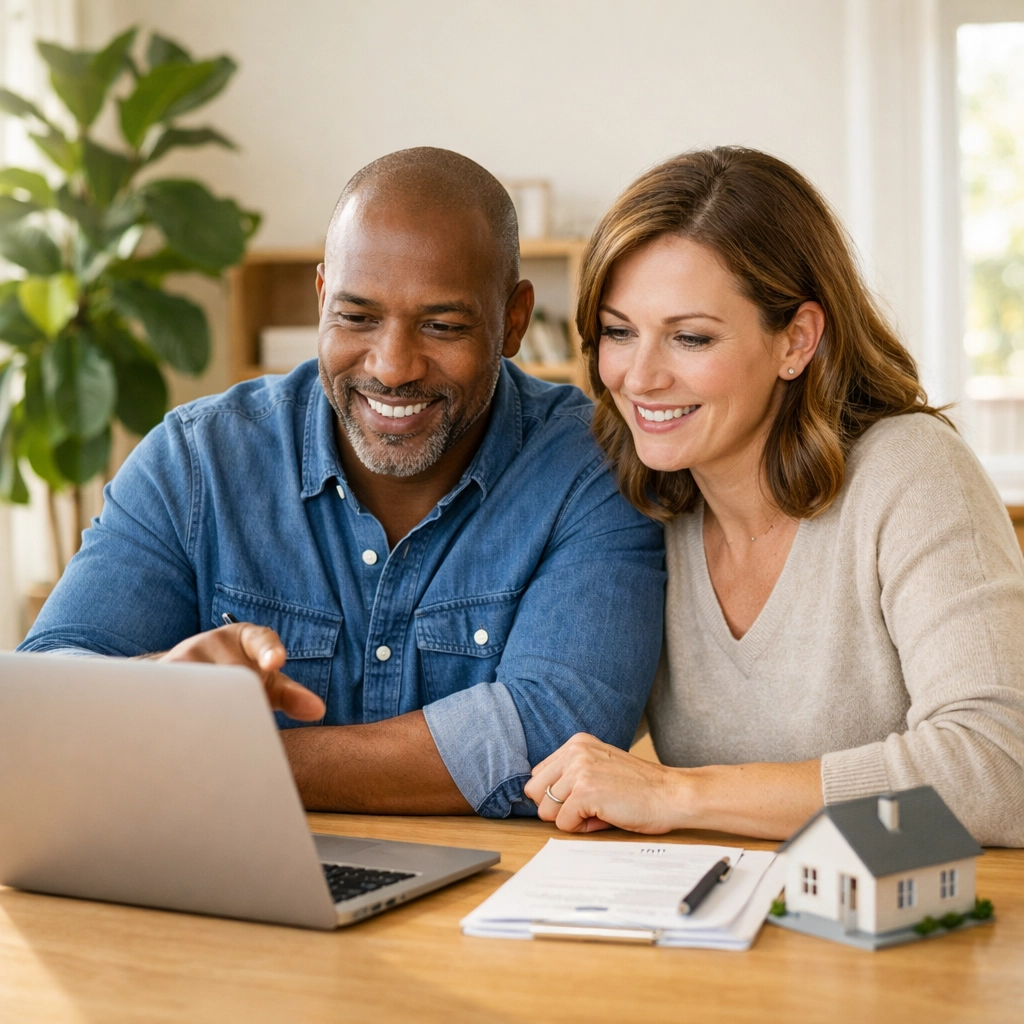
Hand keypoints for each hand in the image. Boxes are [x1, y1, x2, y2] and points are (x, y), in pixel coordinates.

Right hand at [158, 623, 325, 721]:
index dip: (269, 651)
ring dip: (212, 712)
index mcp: (246, 637)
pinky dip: (183, 716)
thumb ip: (293, 695)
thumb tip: (318, 710)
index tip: (275, 662)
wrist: (186, 678)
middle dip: (243, 700)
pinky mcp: (158, 676)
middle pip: (234, 674)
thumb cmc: (240, 679)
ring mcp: (183, 656)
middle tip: (246, 721)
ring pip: (202, 688)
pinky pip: (173, 698)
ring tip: (217, 729)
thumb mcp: (268, 684)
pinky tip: (186, 731)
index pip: (262, 639)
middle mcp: (213, 641)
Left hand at [524, 733, 689, 833]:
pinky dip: (582, 829)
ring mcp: (579, 771)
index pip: (538, 775)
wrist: (672, 794)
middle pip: (535, 791)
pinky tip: (605, 818)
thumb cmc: (641, 788)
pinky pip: (563, 823)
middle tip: (586, 809)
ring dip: (571, 819)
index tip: (580, 799)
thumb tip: (540, 801)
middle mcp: (575, 752)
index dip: (556, 795)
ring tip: (599, 812)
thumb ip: (572, 775)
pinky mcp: (585, 792)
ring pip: (546, 810)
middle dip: (555, 808)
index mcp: (577, 743)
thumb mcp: (601, 767)